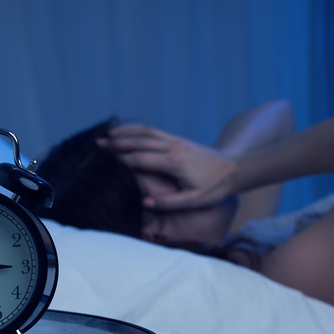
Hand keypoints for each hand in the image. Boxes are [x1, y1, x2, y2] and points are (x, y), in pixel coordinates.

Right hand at [97, 124, 235, 209]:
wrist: (235, 170)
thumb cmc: (215, 188)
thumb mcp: (194, 201)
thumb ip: (168, 203)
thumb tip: (143, 201)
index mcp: (174, 163)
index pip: (140, 160)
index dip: (120, 160)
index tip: (103, 162)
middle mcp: (173, 147)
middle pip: (139, 142)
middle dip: (117, 143)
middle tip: (97, 145)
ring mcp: (176, 141)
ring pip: (145, 132)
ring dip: (125, 133)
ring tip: (107, 135)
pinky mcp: (179, 139)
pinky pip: (154, 131)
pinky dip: (138, 130)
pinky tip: (128, 132)